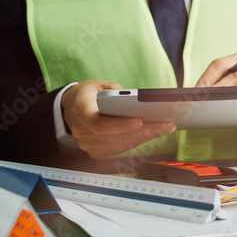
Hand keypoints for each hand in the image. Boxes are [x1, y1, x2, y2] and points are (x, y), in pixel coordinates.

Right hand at [61, 80, 175, 157]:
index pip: (99, 124)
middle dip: (146, 131)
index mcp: (80, 111)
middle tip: (167, 125)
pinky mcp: (96, 151)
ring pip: (122, 144)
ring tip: (166, 128)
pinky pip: (121, 148)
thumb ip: (116, 92)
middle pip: (118, 137)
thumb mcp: (99, 85)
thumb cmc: (87, 95)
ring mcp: (88, 144)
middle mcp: (82, 131)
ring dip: (146, 137)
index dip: (120, 125)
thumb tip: (138, 101)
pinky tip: (153, 133)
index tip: (140, 121)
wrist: (69, 109)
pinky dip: (138, 141)